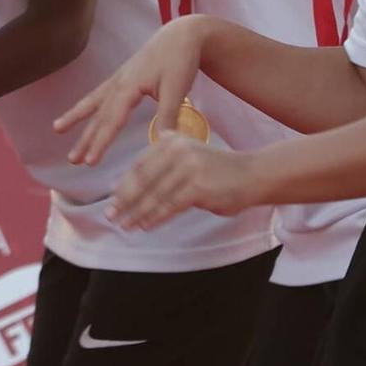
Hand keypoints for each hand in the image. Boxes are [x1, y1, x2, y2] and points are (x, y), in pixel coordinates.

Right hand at [54, 17, 207, 166]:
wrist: (181, 35)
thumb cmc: (179, 60)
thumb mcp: (176, 88)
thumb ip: (167, 116)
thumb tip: (162, 144)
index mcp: (129, 86)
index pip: (111, 120)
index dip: (100, 142)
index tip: (90, 162)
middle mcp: (118, 83)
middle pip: (98, 115)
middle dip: (84, 138)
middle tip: (72, 159)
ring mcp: (118, 79)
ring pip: (93, 103)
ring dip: (75, 118)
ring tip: (57, 129)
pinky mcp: (122, 77)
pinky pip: (99, 94)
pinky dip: (87, 105)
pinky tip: (81, 112)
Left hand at [109, 137, 257, 230]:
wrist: (254, 174)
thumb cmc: (219, 170)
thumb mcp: (189, 156)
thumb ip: (164, 164)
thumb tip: (131, 186)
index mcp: (170, 140)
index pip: (140, 166)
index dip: (124, 186)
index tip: (113, 201)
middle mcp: (177, 149)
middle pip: (143, 180)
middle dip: (125, 200)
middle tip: (112, 215)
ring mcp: (187, 167)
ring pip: (155, 195)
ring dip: (138, 213)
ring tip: (126, 225)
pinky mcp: (197, 186)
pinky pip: (170, 205)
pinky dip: (155, 217)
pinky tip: (146, 225)